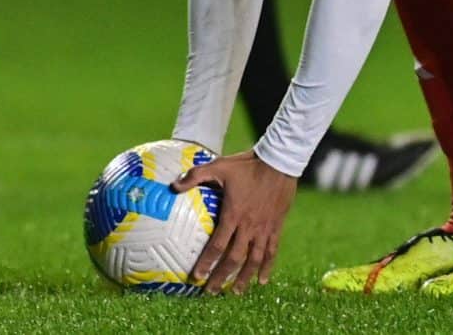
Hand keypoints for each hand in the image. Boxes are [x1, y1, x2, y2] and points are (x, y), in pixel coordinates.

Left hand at [174, 150, 296, 294]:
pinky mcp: (276, 226)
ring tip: (236, 292)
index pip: (217, 245)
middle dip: (222, 277)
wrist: (280, 160)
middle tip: (211, 291)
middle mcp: (249, 226)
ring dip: (244, 277)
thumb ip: (195, 176)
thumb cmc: (247, 164)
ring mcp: (264, 228)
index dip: (207, 263)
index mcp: (233, 214)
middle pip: (234, 258)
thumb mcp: (219, 166)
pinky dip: (267, 267)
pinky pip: (272, 251)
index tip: (197, 277)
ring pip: (254, 259)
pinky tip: (263, 280)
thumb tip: (172, 186)